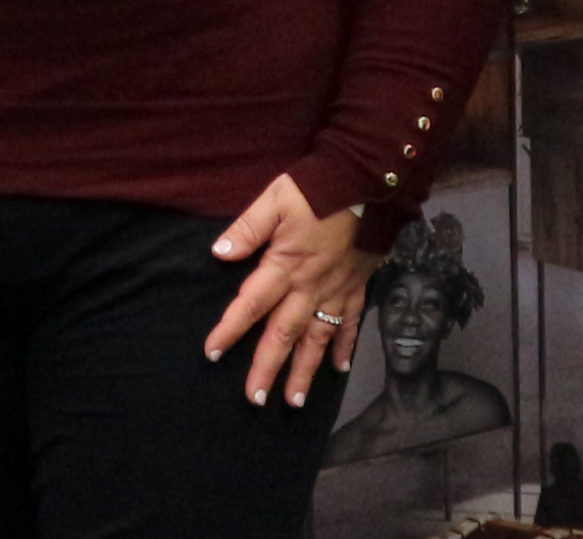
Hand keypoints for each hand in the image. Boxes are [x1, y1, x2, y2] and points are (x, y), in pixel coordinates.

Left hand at [205, 175, 369, 405]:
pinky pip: (352, 323)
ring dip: (305, 371)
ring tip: (294, 401)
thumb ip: (247, 228)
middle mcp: (310, 287)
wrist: (370, 182)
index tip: (212, 354)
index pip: (251, 304)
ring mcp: (336, 291)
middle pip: (284, 334)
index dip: (230, 329)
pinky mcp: (357, 286)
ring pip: (317, 339)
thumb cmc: (317, 189)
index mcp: (285, 267)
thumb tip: (218, 254)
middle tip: (254, 400)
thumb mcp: (275, 200)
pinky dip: (346, 346)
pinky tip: (340, 369)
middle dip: (268, 368)